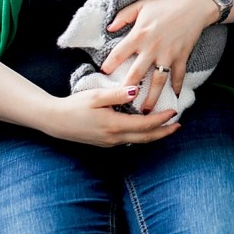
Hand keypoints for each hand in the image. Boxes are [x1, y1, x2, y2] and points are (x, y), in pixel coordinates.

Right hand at [41, 86, 179, 145]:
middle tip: (178, 126)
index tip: (174, 112)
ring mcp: (110, 142)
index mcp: (114, 125)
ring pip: (138, 140)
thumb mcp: (96, 96)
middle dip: (163, 132)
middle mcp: (114, 137)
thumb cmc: (75, 106)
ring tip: (166, 127)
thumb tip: (136, 91)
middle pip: (145, 138)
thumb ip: (117, 94)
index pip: (145, 125)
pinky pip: (129, 140)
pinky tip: (145, 128)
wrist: (56, 121)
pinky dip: (142, 135)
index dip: (161, 119)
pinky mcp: (105, 142)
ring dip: (154, 135)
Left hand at [101, 0, 215, 111]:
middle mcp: (151, 48)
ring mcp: (168, 55)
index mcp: (138, 35)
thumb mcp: (141, 5)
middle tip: (121, 104)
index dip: (109, 65)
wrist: (195, 3)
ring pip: (157, 82)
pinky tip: (174, 97)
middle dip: (127, 91)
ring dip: (151, 98)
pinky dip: (177, 87)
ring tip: (145, 111)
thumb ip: (123, 16)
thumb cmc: (166, 2)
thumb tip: (109, 28)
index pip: (118, 54)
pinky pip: (178, 76)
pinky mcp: (182, 57)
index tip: (103, 75)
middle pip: (136, 74)